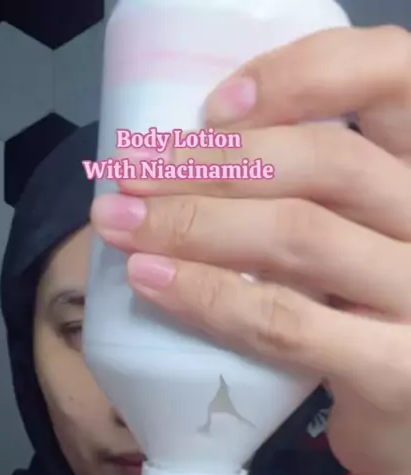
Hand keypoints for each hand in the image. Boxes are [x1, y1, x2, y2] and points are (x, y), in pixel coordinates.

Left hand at [91, 25, 410, 474]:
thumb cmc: (372, 327)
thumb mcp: (359, 246)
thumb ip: (314, 201)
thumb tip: (187, 164)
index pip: (390, 78)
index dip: (302, 77)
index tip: (214, 108)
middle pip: (327, 161)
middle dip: (213, 163)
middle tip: (130, 176)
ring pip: (298, 235)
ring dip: (194, 223)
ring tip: (121, 224)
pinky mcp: (394, 368)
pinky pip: (285, 321)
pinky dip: (209, 297)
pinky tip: (152, 281)